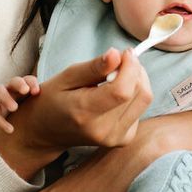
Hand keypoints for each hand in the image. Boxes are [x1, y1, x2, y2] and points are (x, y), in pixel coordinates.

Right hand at [0, 48, 152, 180]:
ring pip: (144, 99)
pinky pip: (141, 108)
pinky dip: (134, 93)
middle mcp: (103, 130)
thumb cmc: (53, 99)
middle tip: (119, 60)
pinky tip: (117, 91)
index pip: (122, 91)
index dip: (130, 67)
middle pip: (139, 93)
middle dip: (135, 69)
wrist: (46, 130)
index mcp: (85, 113)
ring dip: (137, 80)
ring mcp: (115, 138)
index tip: (125, 52)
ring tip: (117, 73)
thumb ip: (94, 67)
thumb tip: (117, 54)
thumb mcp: (67, 76)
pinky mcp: (123, 139)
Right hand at [0, 75, 40, 133]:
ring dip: (6, 97)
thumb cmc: (25, 119)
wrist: (4, 133)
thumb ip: (42, 107)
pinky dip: (1, 122)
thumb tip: (72, 108)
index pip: (28, 80)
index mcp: (24, 90)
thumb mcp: (34, 110)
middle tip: (25, 91)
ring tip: (14, 108)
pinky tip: (10, 130)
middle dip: (19, 84)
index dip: (32, 83)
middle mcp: (11, 92)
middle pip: (14, 81)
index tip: (36, 92)